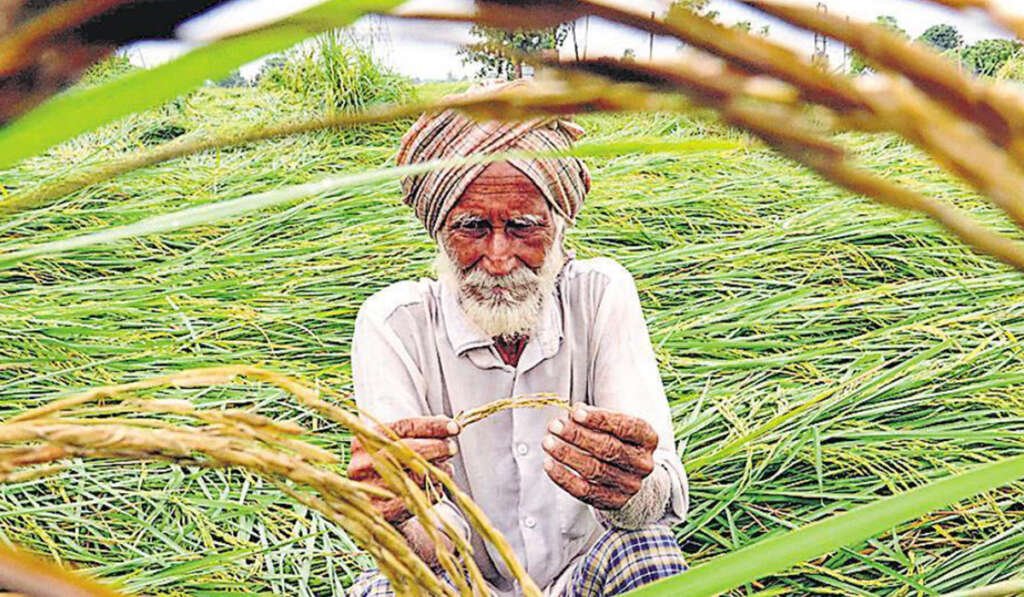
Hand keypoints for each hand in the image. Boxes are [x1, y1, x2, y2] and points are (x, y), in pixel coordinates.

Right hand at [347, 416, 459, 522]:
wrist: (364, 508)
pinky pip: (417, 498)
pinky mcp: (381, 511)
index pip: (405, 427)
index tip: (454, 427)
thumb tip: (444, 424)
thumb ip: (415, 433)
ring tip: (446, 469)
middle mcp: (364, 462)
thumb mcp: (391, 445)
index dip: (433, 426)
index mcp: (366, 439)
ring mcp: (371, 487)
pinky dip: (433, 491)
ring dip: (439, 470)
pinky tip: (436, 487)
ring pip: (417, 474)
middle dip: (438, 446)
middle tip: (451, 448)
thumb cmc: (384, 469)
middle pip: (411, 449)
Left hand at [542, 405, 657, 509]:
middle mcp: (643, 463)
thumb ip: (597, 418)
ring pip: (594, 470)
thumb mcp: (616, 426)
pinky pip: (584, 491)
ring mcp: (630, 485)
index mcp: (648, 438)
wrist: (631, 478)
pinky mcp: (613, 502)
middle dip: (577, 436)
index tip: (576, 412)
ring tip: (548, 442)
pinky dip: (563, 477)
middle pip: (608, 449)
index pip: (625, 427)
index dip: (599, 419)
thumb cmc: (619, 443)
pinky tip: (549, 464)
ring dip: (567, 454)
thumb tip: (575, 411)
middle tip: (555, 426)